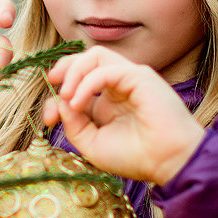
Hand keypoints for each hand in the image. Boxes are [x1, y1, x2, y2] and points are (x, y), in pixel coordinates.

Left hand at [42, 46, 204, 184]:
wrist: (168, 162)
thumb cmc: (135, 157)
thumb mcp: (93, 144)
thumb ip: (74, 123)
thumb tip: (59, 102)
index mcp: (108, 102)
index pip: (77, 83)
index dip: (57, 97)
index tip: (49, 120)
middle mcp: (118, 87)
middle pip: (85, 60)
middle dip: (63, 69)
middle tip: (52, 84)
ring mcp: (129, 79)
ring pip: (95, 55)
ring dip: (74, 71)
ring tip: (67, 95)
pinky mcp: (139, 77)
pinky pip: (106, 69)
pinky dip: (87, 83)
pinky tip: (79, 102)